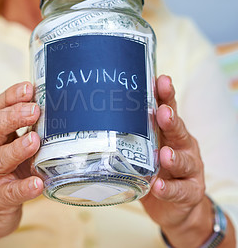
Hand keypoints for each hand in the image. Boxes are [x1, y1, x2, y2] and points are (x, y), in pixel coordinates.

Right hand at [0, 82, 42, 246]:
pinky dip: (25, 188)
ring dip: (18, 148)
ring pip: (0, 159)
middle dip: (14, 116)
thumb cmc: (6, 173)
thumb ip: (27, 131)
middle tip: (34, 109)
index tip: (29, 87)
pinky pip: (11, 192)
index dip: (11, 97)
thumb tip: (56, 108)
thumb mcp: (11, 147)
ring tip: (34, 141)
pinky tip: (38, 183)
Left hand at [140, 75, 212, 246]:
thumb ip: (130, 132)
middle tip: (163, 112)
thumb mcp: (144, 148)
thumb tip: (97, 114)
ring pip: (183, 161)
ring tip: (165, 155)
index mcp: (169, 132)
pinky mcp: (189, 192)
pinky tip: (159, 187)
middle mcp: (182, 146)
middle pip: (178, 130)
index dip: (165, 96)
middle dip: (171, 120)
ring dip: (173, 158)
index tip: (161, 80)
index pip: (168, 109)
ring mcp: (188, 169)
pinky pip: (179, 191)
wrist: (174, 205)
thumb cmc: (154, 169)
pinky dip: (169, 189)